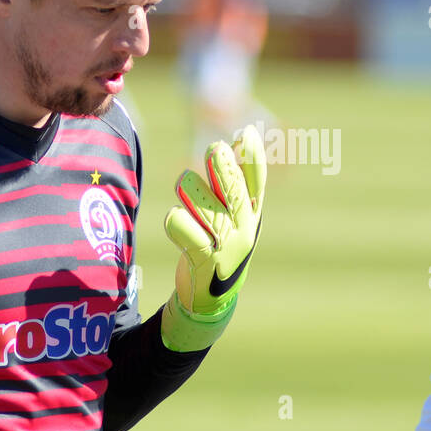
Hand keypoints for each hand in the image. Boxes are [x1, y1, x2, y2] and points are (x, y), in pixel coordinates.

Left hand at [160, 125, 265, 350]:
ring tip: (186, 195)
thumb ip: (238, 182)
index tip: (248, 134)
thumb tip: (240, 140)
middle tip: (213, 149)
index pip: (257, 180)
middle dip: (219, 162)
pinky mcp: (203, 258)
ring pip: (197, 196)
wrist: (210, 297)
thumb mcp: (237, 217)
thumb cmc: (220, 244)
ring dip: (186, 189)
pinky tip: (177, 226)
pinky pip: (180, 223)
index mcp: (253, 214)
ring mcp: (226, 244)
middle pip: (231, 184)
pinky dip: (173, 220)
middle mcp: (244, 227)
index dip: (253, 156)